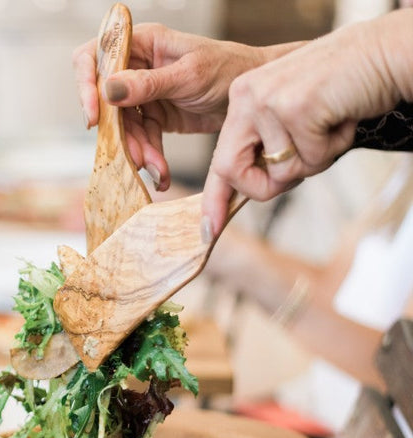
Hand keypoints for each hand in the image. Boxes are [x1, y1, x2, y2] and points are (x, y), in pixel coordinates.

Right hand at [73, 23, 286, 190]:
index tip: (93, 116)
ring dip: (135, 150)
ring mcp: (143, 94)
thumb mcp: (189, 76)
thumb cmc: (231, 70)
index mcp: (143, 43)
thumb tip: (108, 89)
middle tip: (132, 155)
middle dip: (117, 132)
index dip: (86, 85)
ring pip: (121, 126)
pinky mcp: (153, 117)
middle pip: (104, 101)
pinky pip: (139, 139)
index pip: (95, 56)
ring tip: (155, 167)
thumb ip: (148, 83)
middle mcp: (137, 66)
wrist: (255, 100)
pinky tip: (160, 172)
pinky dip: (148, 157)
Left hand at [202, 9, 412, 233]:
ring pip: (281, 170)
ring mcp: (268, 101)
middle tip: (303, 166)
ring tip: (332, 126)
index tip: (209, 230)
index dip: (214, 198)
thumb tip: (256, 189)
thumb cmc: (344, 87)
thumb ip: (271, 147)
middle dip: (264, 187)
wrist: (384, 51)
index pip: (219, 158)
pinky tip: (343, 119)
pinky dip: (334, 148)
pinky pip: (311, 158)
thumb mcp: (294, 116)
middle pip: (231, 171)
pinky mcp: (295, 108)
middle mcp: (246, 97)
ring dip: (316, 160)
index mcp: (243, 99)